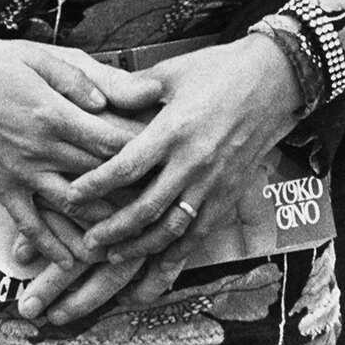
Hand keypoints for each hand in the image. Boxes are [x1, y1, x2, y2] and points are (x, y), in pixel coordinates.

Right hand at [0, 29, 158, 266]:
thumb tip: (123, 93)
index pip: (111, 141)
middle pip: (98, 178)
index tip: (169, 162)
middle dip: (132, 194)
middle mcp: (41, 149)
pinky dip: (51, 246)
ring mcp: (21, 174)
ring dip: (101, 228)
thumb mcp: (40, 57)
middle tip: (165, 209)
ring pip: (70, 208)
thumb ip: (84, 79)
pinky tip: (71, 263)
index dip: (143, 153)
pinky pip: (30, 224)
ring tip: (132, 245)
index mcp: (55, 113)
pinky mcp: (2, 189)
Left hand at [61, 36, 302, 265]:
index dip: (95, 185)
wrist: (275, 80)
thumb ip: (132, 89)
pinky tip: (156, 274)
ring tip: (113, 258)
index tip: (70, 197)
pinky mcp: (229, 197)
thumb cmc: (219, 70)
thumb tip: (97, 97)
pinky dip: (176, 260)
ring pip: (172, 231)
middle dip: (111, 230)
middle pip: (145, 209)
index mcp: (174, 130)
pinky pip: (199, 237)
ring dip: (140, 249)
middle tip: (86, 242)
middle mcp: (193, 163)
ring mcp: (213, 184)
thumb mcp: (171, 71)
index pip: (127, 167)